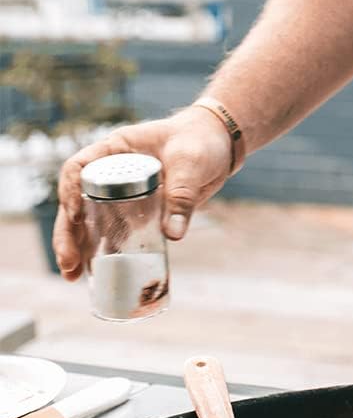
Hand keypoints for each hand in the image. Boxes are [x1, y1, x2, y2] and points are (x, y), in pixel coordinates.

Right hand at [53, 106, 233, 281]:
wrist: (219, 147)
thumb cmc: (201, 141)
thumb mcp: (192, 163)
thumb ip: (182, 194)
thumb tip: (174, 234)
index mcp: (115, 149)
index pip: (78, 167)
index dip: (70, 191)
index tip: (76, 215)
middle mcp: (110, 171)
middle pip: (76, 201)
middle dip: (68, 233)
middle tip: (69, 262)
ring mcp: (121, 193)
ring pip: (89, 220)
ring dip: (79, 247)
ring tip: (73, 275)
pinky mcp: (137, 211)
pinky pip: (114, 231)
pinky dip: (105, 251)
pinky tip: (95, 272)